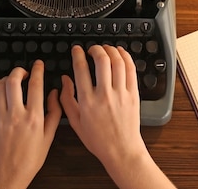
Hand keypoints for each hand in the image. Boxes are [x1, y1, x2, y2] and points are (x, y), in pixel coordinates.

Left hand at [0, 60, 61, 188]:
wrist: (7, 173)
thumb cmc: (29, 158)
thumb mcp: (49, 136)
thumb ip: (54, 112)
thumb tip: (55, 93)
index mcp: (34, 118)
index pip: (36, 85)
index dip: (37, 70)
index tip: (38, 65)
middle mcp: (16, 115)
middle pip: (14, 81)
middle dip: (19, 70)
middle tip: (24, 71)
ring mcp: (0, 117)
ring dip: (6, 79)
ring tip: (12, 81)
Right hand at [60, 44, 175, 188]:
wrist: (121, 150)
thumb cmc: (98, 139)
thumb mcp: (75, 122)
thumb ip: (66, 99)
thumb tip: (64, 80)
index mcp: (87, 101)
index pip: (81, 69)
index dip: (78, 55)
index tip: (77, 50)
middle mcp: (104, 95)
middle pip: (102, 61)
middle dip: (96, 49)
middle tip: (92, 48)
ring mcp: (121, 94)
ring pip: (117, 62)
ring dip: (111, 50)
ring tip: (106, 49)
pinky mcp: (133, 94)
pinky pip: (131, 70)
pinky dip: (126, 57)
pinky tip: (120, 54)